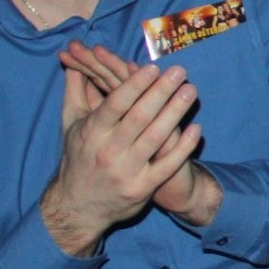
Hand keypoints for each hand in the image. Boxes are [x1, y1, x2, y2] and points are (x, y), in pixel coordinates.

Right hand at [56, 41, 218, 224]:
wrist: (77, 207)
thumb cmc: (78, 158)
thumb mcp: (71, 125)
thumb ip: (75, 92)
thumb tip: (75, 61)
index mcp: (91, 133)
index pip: (115, 105)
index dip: (134, 85)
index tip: (153, 68)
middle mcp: (108, 151)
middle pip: (139, 117)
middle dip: (161, 92)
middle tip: (179, 72)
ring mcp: (127, 171)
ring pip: (155, 138)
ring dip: (175, 113)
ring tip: (190, 91)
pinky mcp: (142, 188)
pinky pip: (167, 165)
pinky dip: (183, 147)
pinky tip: (196, 128)